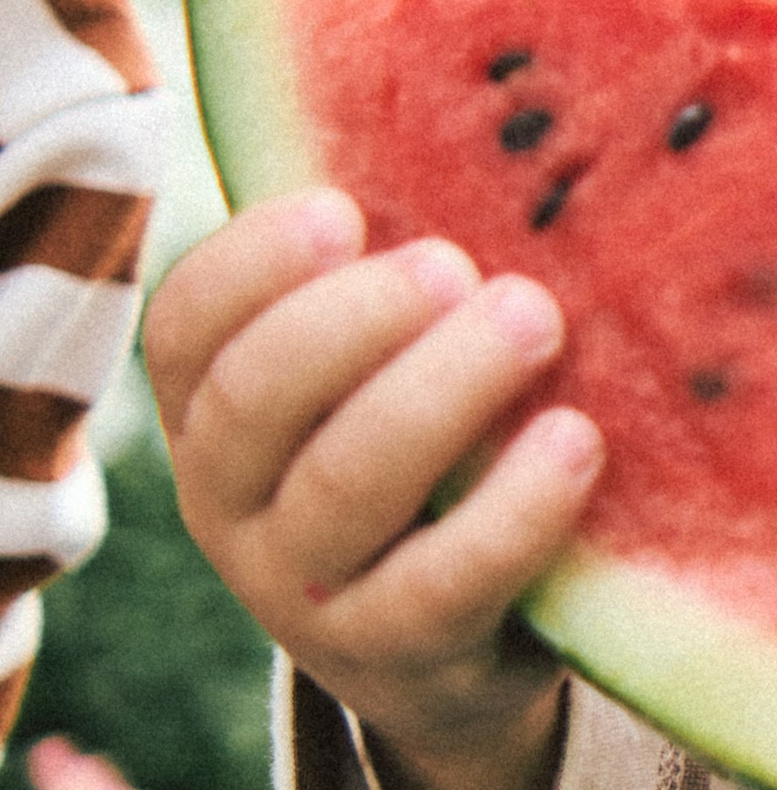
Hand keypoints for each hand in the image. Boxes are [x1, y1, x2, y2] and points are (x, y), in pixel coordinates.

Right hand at [145, 190, 603, 789]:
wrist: (455, 655)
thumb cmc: (427, 461)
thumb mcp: (381, 375)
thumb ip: (397, 283)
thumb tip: (488, 131)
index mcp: (213, 415)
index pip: (185, 329)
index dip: (251, 264)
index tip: (341, 207)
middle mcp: (232, 505)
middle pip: (257, 400)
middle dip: (354, 320)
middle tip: (456, 265)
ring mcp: (302, 594)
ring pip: (343, 487)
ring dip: (439, 393)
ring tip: (532, 319)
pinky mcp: (400, 658)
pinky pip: (443, 584)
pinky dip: (512, 510)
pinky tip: (577, 439)